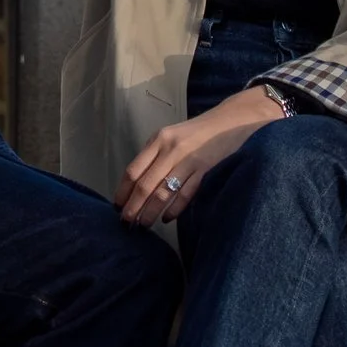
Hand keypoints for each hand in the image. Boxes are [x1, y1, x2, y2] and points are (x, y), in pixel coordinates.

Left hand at [115, 87, 286, 225]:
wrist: (229, 122)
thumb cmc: (196, 132)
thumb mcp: (170, 136)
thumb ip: (154, 155)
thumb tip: (135, 184)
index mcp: (158, 140)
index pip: (133, 170)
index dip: (123, 191)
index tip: (117, 207)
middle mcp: (170, 149)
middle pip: (145, 184)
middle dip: (133, 207)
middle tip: (127, 223)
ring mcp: (188, 160)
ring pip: (163, 193)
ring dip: (151, 212)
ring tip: (144, 225)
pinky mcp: (204, 170)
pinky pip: (185, 194)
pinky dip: (174, 209)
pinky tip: (167, 218)